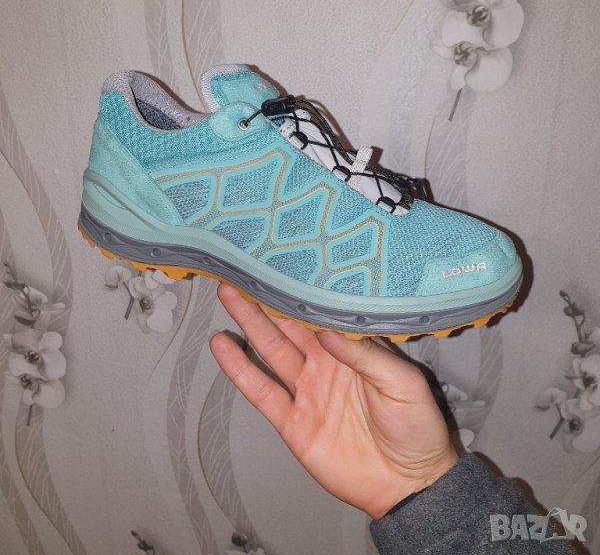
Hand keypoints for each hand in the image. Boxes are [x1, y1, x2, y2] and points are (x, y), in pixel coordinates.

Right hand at [209, 284, 457, 518]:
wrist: (409, 485)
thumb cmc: (417, 428)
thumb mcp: (403, 383)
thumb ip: (366, 355)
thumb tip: (328, 328)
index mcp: (353, 350)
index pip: (321, 314)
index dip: (301, 292)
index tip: (283, 267)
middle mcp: (325, 364)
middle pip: (290, 326)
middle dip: (267, 299)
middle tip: (244, 271)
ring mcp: (307, 391)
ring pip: (271, 349)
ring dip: (249, 324)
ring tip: (228, 295)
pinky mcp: (293, 421)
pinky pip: (262, 392)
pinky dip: (241, 369)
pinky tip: (222, 347)